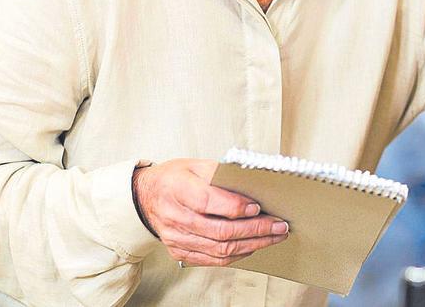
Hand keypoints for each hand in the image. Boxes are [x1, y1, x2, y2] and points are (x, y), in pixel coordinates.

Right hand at [132, 158, 288, 266]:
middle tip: (279, 226)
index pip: (209, 202)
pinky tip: (253, 246)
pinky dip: (236, 254)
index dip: (236, 207)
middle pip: (220, 230)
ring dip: (252, 244)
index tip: (258, 206)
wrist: (145, 197)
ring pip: (219, 248)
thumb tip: (252, 185)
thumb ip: (221, 174)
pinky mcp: (179, 251)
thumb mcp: (196, 165)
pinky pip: (212, 259)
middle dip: (255, 230)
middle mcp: (175, 216)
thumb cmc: (174, 178)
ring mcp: (176, 238)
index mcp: (178, 189)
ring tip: (273, 237)